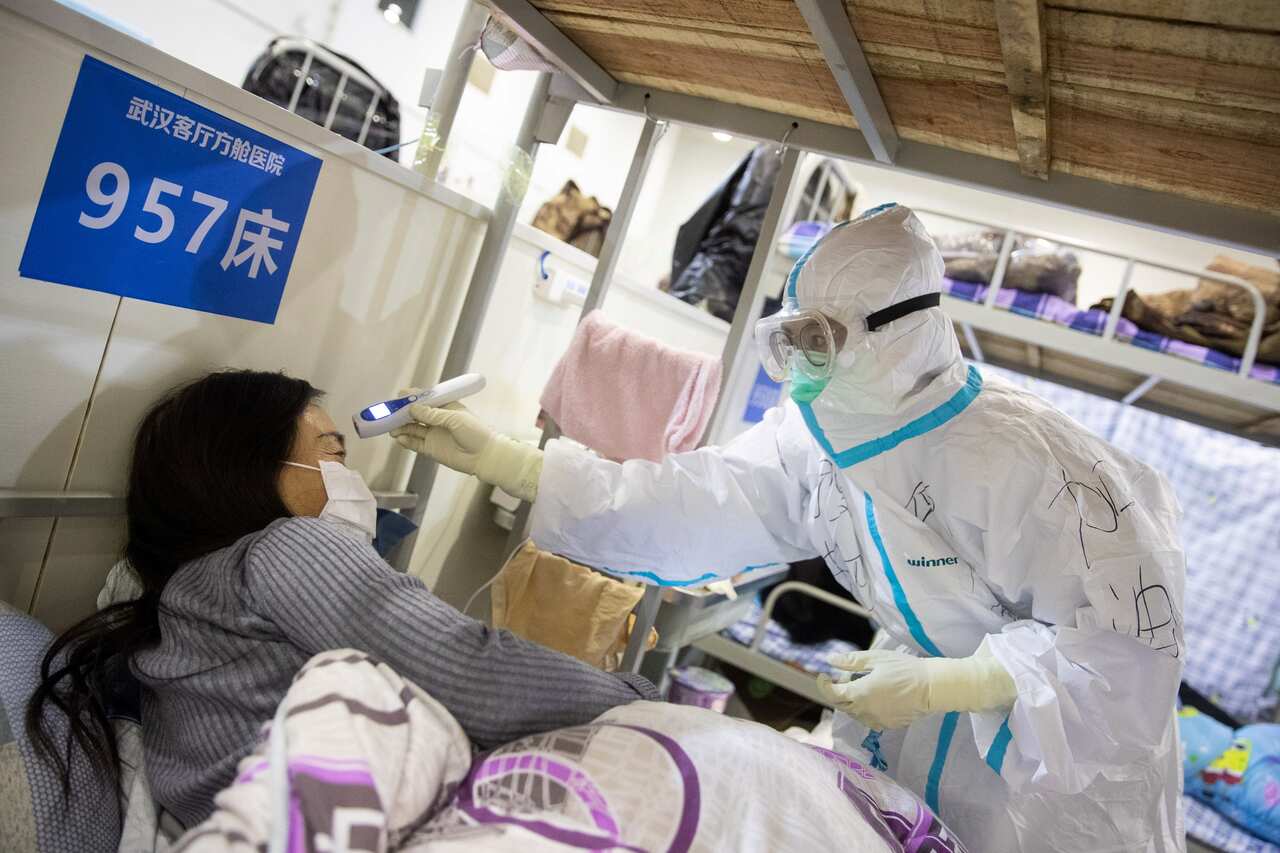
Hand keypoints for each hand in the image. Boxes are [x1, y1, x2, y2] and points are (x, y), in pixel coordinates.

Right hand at [392, 399, 492, 476]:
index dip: (412, 398)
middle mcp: (437, 420)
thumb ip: (433, 415)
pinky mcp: (431, 449)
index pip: (425, 400)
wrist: (484, 456)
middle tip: (389, 414)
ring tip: (391, 429)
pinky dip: (406, 441)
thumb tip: (413, 409)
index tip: (399, 396)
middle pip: (415, 415)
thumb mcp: (454, 419)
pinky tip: (400, 439)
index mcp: (445, 408)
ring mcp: (433, 434)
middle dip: (402, 414)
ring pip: (412, 429)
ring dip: (401, 428)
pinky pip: (415, 443)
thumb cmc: (475, 433)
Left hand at [815, 647, 1015, 729]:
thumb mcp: (877, 659)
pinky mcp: (888, 725)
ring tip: (864, 684)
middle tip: (847, 677)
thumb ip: (852, 662)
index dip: (824, 685)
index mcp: (860, 693)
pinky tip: (876, 697)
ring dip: (853, 701)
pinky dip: (866, 709)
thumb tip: (830, 661)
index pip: (833, 694)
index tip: (823, 676)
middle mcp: (865, 710)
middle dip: (839, 692)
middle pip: (843, 704)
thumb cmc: (904, 668)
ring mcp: (877, 720)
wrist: (932, 687)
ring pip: (855, 713)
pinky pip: (869, 719)